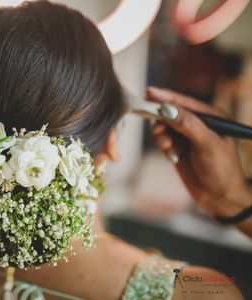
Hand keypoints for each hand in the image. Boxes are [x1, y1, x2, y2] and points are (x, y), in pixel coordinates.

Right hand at [146, 87, 251, 217]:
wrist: (220, 197)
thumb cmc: (221, 169)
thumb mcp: (206, 144)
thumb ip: (188, 124)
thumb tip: (167, 109)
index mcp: (210, 117)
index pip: (184, 102)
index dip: (166, 97)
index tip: (149, 93)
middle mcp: (197, 124)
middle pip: (169, 113)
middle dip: (162, 122)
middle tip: (160, 131)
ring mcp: (186, 137)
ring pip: (163, 128)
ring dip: (163, 137)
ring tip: (171, 149)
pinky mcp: (178, 149)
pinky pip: (163, 141)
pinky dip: (164, 148)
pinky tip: (174, 157)